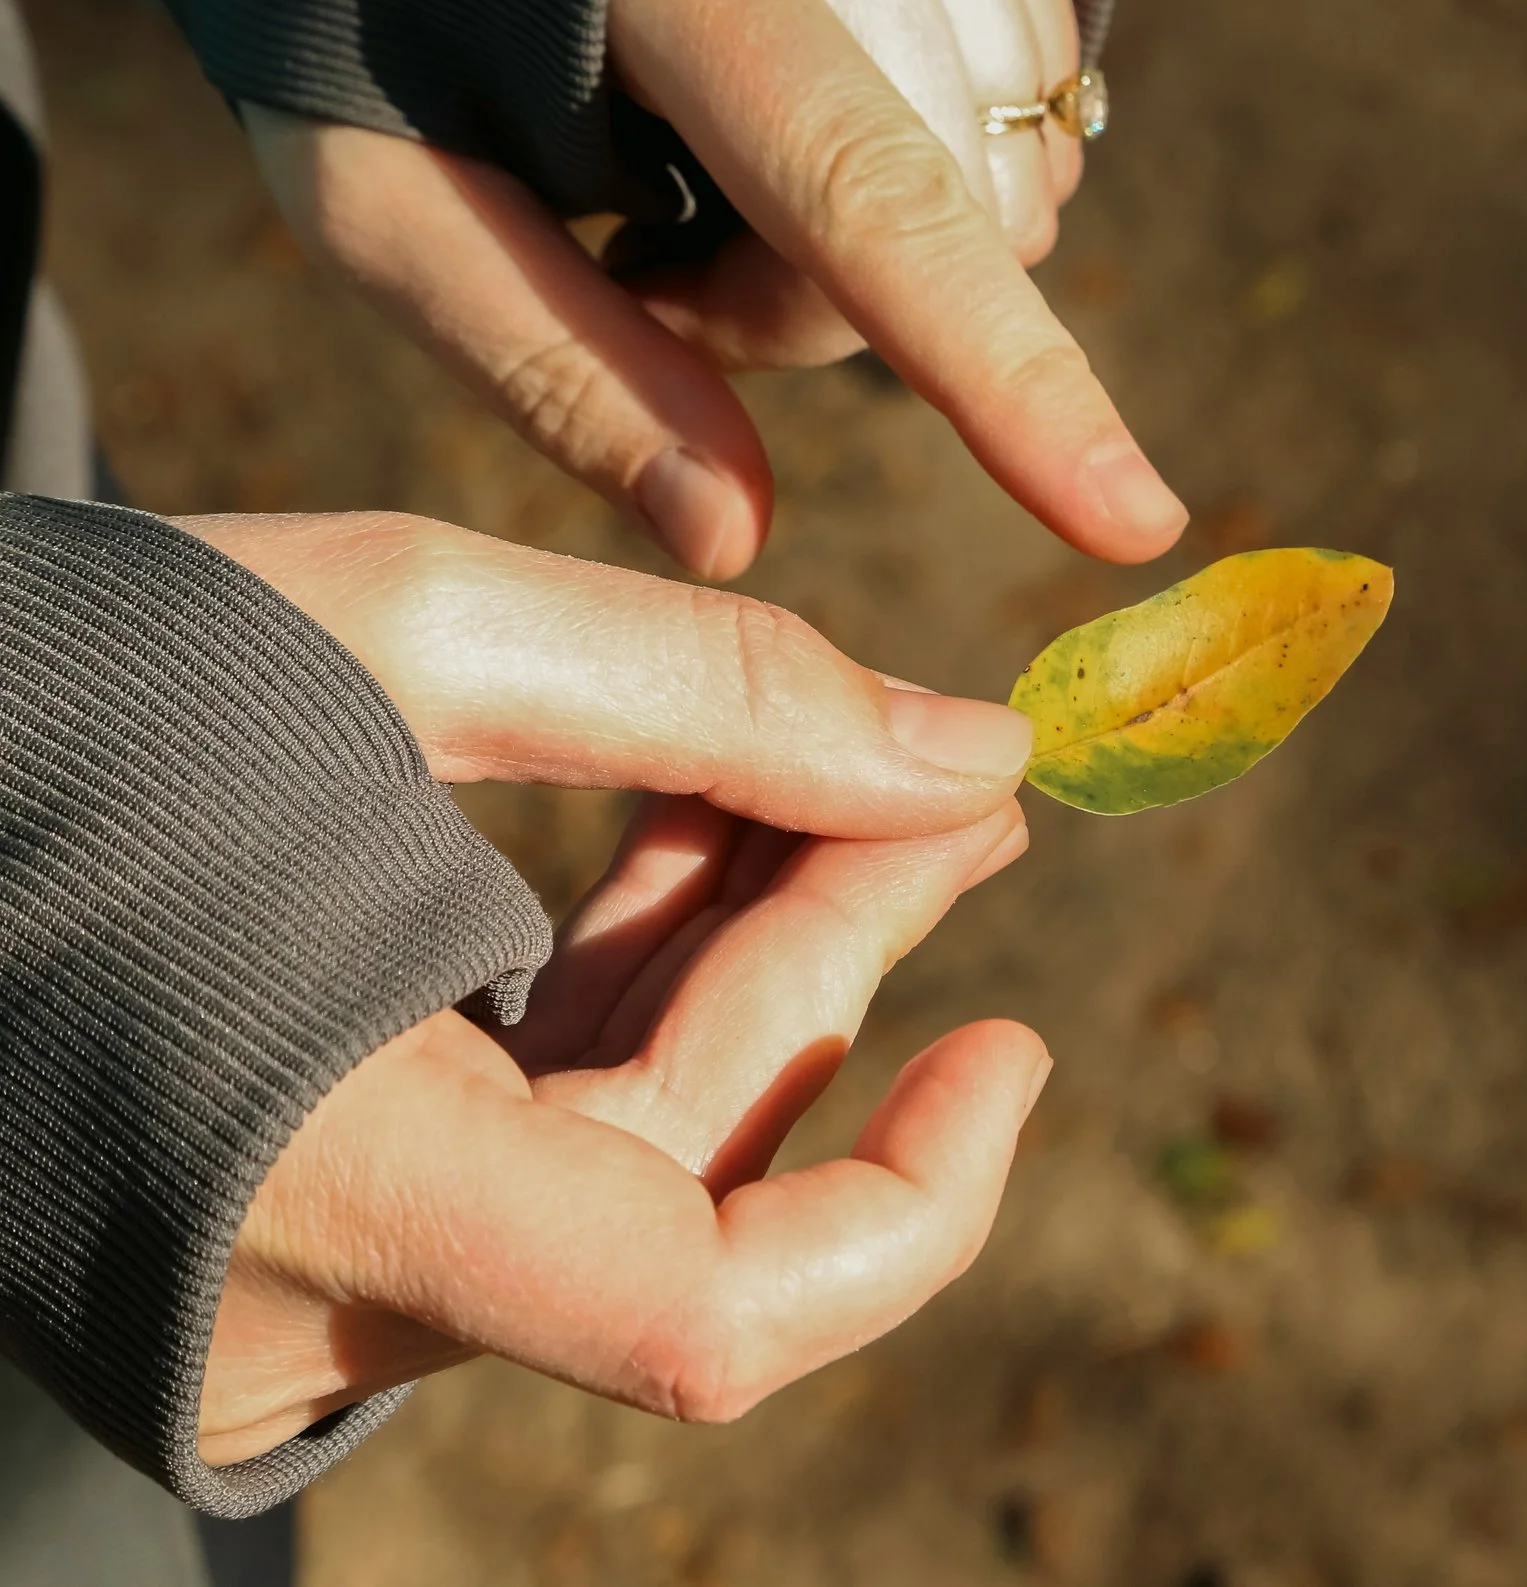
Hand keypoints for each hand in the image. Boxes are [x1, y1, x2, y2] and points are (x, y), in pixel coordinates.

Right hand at [175, 513, 1046, 1463]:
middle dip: (831, 962)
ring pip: (607, 1134)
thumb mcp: (396, 627)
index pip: (701, 1314)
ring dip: (740, 951)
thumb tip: (971, 758)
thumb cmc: (42, 690)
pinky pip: (508, 1112)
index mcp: (331, 1180)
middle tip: (953, 794)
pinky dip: (614, 971)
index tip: (1015, 1045)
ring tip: (860, 780)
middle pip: (683, 1164)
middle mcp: (311, 1286)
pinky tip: (705, 820)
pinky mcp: (282, 1201)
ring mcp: (293, 1265)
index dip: (908, 1207)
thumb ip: (720, 695)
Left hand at [242, 0, 1185, 580]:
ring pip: (1007, 180)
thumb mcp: (375, 191)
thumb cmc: (361, 15)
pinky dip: (933, 167)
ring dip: (876, 249)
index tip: (1131, 520)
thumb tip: (733, 538)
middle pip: (941, 217)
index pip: (866, 192)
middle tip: (646, 262)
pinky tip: (798, 117)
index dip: (1003, 375)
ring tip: (704, 176)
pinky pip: (1031, 108)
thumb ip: (545, 364)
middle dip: (809, 309)